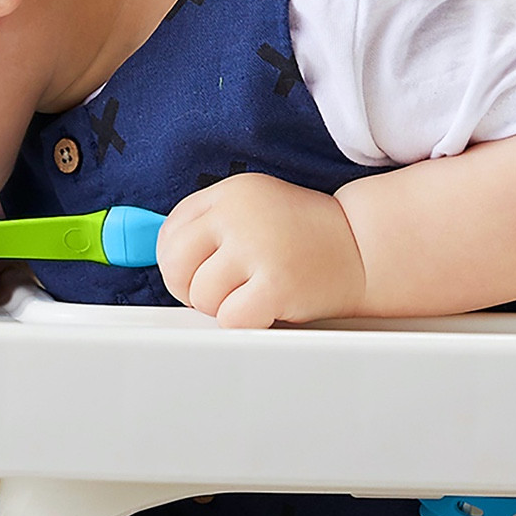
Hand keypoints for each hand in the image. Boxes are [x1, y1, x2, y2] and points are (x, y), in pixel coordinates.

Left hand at [157, 174, 366, 328]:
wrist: (363, 248)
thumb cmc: (305, 237)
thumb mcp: (254, 212)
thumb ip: (208, 228)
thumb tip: (152, 256)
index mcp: (230, 193)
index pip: (169, 233)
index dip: (178, 263)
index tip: (199, 272)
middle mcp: (239, 214)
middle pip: (174, 265)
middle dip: (190, 289)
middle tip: (221, 292)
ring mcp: (257, 247)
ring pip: (201, 297)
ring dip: (223, 307)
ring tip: (254, 294)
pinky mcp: (276, 283)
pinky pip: (230, 319)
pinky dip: (245, 322)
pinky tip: (268, 308)